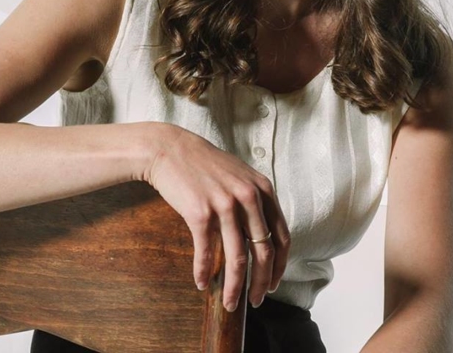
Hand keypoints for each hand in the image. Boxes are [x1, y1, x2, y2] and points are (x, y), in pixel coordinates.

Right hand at [142, 124, 289, 311]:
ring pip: (238, 259)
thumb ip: (255, 200)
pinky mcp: (200, 213)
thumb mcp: (239, 175)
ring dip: (234, 287)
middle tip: (255, 301)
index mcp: (262, 189)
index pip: (282, 236)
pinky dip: (203, 271)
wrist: (169, 149)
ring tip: (228, 303)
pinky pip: (206, 252)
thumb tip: (262, 237)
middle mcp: (248, 197)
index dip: (280, 266)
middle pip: (264, 253)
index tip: (273, 283)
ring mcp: (225, 205)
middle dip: (261, 283)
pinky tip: (201, 282)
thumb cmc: (204, 164)